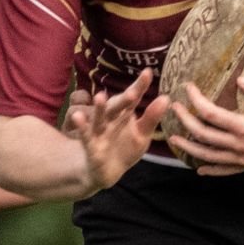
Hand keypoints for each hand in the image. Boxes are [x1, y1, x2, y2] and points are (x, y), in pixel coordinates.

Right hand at [63, 69, 166, 191]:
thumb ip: (152, 118)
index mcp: (124, 114)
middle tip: (133, 92)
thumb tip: (166, 97)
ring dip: (98, 108)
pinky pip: (84, 134)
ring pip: (97, 117)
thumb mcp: (141, 135)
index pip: (133, 99)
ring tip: (100, 96)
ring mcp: (97, 129)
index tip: (148, 72)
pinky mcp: (87, 144)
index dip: (140, 86)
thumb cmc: (125, 149)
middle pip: (116, 106)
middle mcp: (110, 118)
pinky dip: (81, 127)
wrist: (106, 172)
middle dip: (123, 99)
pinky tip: (77, 117)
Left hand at [170, 79, 243, 173]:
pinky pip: (226, 171)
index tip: (187, 87)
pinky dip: (211, 170)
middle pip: (203, 135)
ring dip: (189, 148)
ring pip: (209, 155)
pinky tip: (200, 169)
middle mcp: (240, 146)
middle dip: (185, 121)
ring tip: (173, 140)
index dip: (196, 100)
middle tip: (174, 108)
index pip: (211, 114)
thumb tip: (240, 79)